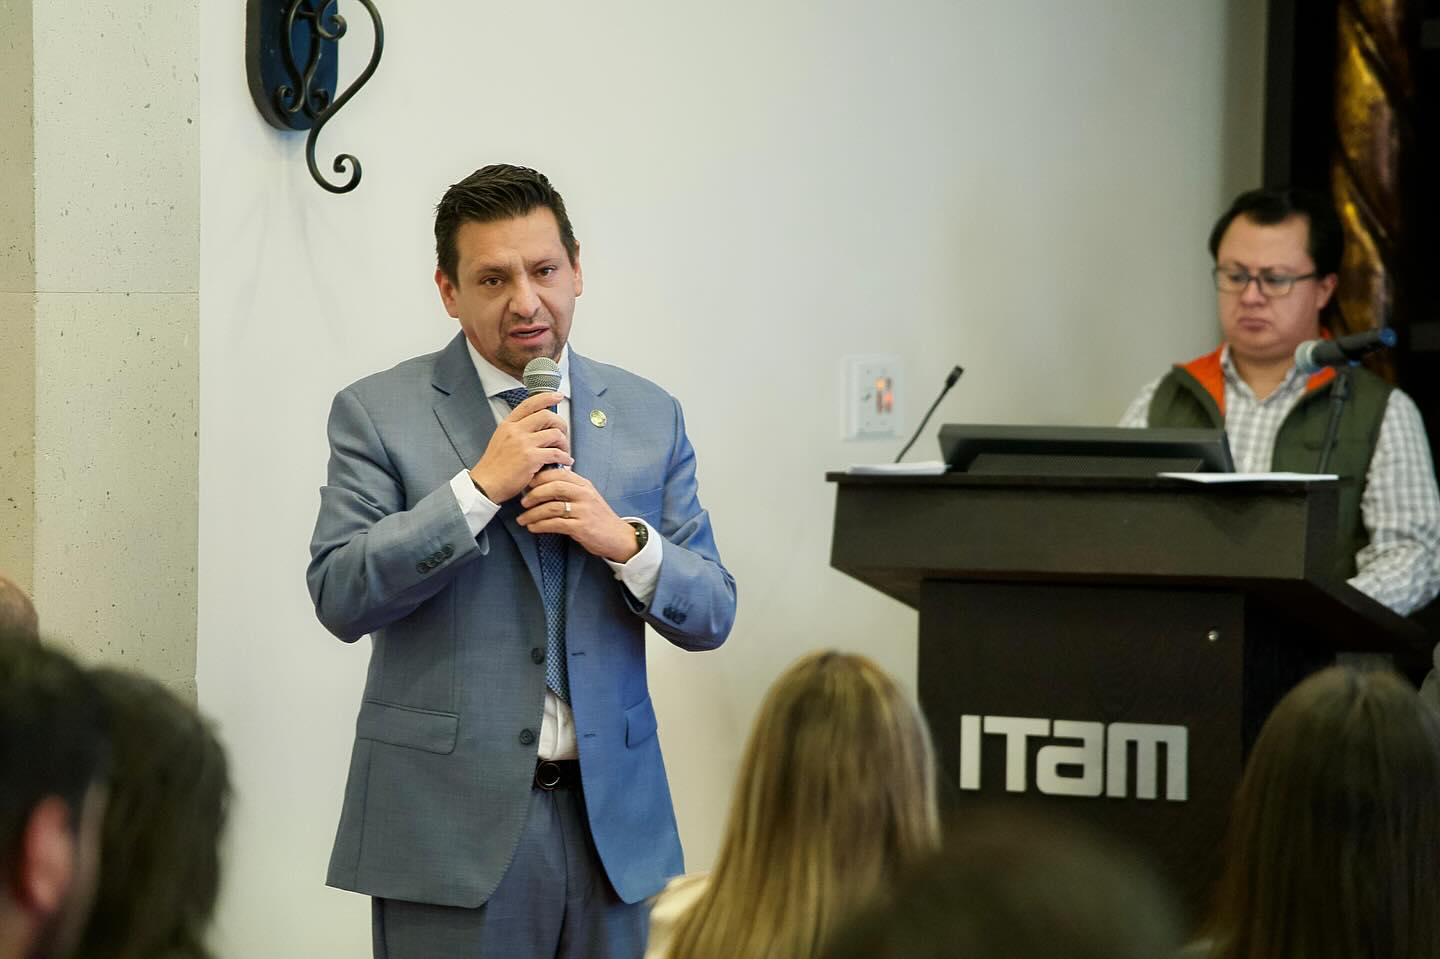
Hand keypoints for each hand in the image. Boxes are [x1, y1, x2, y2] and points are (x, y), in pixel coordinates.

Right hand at [469, 392, 572, 502]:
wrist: (485, 485)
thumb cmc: (494, 467)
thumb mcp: (501, 440)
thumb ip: (517, 431)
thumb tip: (537, 426)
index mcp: (508, 425)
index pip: (529, 404)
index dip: (546, 397)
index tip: (558, 396)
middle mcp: (516, 430)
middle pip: (547, 416)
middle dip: (561, 424)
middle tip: (563, 433)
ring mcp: (523, 444)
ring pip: (555, 434)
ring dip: (564, 443)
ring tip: (564, 451)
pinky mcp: (531, 458)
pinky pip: (556, 453)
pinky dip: (565, 458)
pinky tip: (565, 462)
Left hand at [518, 470, 639, 562]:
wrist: (618, 537)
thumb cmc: (598, 517)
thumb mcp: (587, 497)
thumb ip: (570, 488)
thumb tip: (543, 484)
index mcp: (584, 484)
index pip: (559, 473)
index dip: (540, 477)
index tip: (527, 484)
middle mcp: (584, 494)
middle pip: (554, 487)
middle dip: (534, 494)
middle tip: (523, 502)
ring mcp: (584, 511)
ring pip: (551, 507)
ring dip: (533, 514)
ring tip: (523, 519)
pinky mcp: (581, 527)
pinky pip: (555, 524)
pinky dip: (540, 525)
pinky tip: (533, 528)